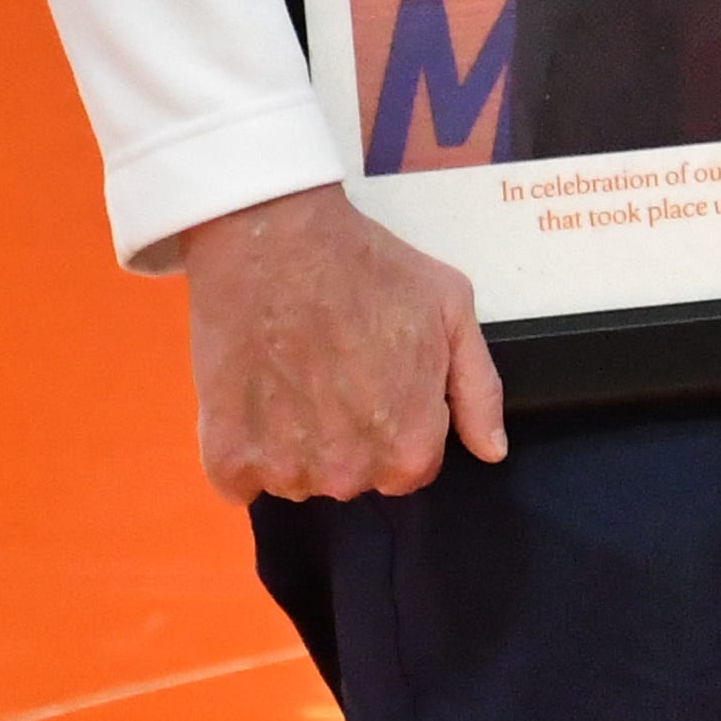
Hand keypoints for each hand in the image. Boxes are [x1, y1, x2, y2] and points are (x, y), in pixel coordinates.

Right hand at [180, 181, 506, 501]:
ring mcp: (286, 474)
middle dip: (351, 433)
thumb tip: (493, 452)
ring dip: (295, 440)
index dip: (399, 418)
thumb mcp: (452, 309)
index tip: (378, 376)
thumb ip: (479, 389)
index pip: (412, 464)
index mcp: (409, 447)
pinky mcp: (227, 464)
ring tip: (292, 370)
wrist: (277, 242)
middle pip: (356, 473)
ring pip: (299, 477)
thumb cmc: (371, 269)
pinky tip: (253, 391)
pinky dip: (244, 447)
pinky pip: (242, 479)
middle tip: (333, 366)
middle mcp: (350, 475)